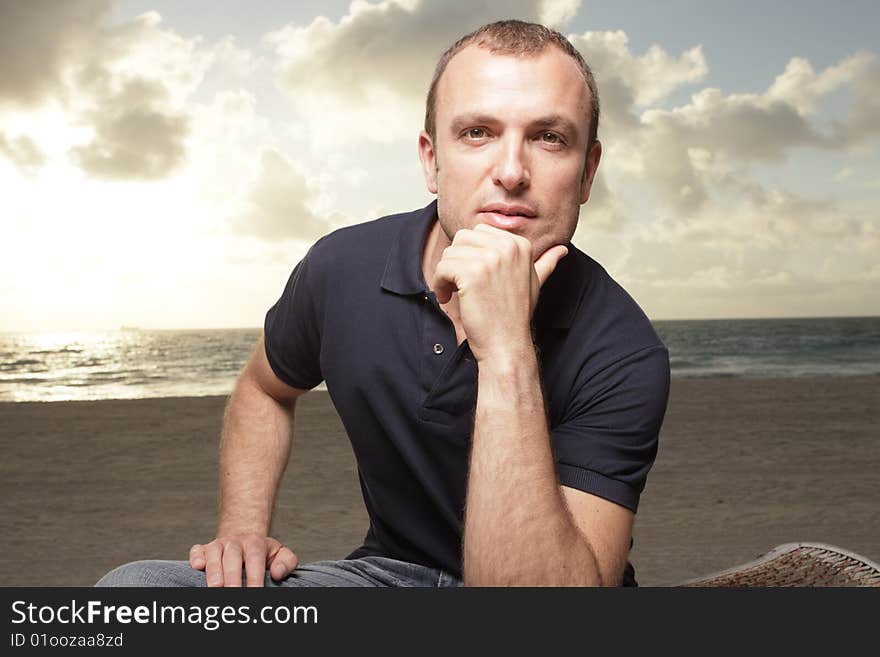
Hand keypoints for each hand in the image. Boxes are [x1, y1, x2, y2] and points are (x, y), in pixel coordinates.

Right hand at [189, 533, 298, 586]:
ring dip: (214, 571)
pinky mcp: (204, 549)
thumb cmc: (263, 553)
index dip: (254, 577)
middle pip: (233, 558)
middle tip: (233, 594)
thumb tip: (277, 574)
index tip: (255, 592)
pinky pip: (197, 550)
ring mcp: (218, 545)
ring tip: (215, 587)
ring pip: (214, 555)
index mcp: (255, 543)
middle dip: (232, 577)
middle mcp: (235, 542)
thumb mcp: (280, 553)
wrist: (245, 537)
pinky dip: (196, 557)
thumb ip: (286, 562)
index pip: (255, 559)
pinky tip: (197, 566)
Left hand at [432, 224, 567, 362]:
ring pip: (450, 252)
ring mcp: (490, 259)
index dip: (471, 254)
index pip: (479, 232)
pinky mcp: (472, 273)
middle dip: (456, 260)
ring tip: (454, 293)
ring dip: (445, 274)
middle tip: (459, 284)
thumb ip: (545, 263)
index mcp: (520, 244)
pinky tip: (447, 297)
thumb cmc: (516, 315)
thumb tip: (561, 250)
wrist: (506, 344)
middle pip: (462, 238)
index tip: (473, 276)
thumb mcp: (534, 284)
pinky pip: (442, 267)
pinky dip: (438, 283)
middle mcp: (507, 247)